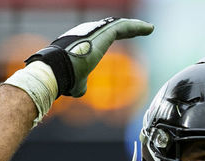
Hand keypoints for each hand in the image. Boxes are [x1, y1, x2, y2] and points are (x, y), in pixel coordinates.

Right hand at [26, 17, 153, 96]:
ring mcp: (94, 31)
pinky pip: (123, 27)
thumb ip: (81, 83)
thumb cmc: (63, 78)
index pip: (101, 36)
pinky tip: (149, 28)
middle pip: (111, 27)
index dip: (114, 34)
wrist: (55, 71)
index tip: (125, 35)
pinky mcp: (102, 33)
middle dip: (126, 28)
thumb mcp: (75, 82)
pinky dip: (137, 27)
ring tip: (148, 28)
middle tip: (140, 29)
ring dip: (135, 26)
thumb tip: (80, 90)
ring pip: (118, 25)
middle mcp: (87, 33)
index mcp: (82, 42)